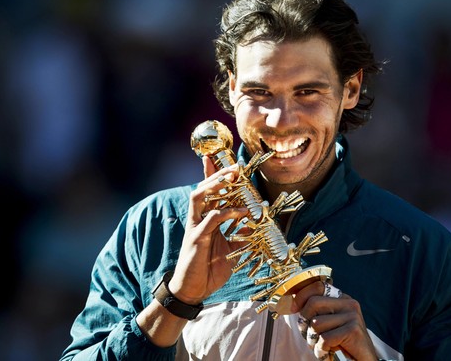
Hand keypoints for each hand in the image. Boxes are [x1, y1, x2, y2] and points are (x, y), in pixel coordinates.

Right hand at [168, 156, 249, 304]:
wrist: (193, 290)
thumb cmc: (209, 270)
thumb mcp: (231, 249)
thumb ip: (241, 234)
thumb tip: (256, 223)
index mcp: (205, 218)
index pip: (208, 190)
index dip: (213, 173)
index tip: (224, 160)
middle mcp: (197, 218)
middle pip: (203, 187)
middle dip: (218, 174)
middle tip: (235, 167)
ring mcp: (195, 226)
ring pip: (199, 196)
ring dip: (216, 185)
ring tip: (232, 179)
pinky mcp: (196, 238)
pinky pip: (211, 219)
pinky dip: (227, 212)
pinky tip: (241, 212)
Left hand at [291, 281, 376, 359]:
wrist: (364, 360)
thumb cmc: (343, 343)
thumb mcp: (330, 323)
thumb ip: (317, 311)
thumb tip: (293, 303)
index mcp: (343, 298)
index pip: (318, 286)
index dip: (301, 296)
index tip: (292, 308)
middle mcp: (349, 303)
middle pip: (313, 303)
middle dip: (305, 322)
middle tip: (309, 336)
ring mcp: (352, 316)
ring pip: (316, 324)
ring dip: (313, 340)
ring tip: (322, 346)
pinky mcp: (353, 330)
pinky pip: (324, 339)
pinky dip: (321, 350)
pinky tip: (328, 352)